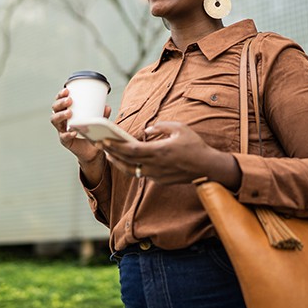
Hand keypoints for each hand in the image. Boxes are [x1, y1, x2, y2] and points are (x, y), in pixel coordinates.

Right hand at [50, 88, 111, 163]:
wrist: (93, 149)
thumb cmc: (92, 132)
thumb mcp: (97, 120)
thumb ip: (102, 114)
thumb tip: (107, 107)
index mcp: (67, 112)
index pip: (59, 101)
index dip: (60, 95)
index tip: (67, 90)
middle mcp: (62, 120)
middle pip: (55, 109)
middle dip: (60, 103)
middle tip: (69, 100)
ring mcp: (62, 130)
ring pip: (55, 121)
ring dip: (61, 115)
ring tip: (69, 113)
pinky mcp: (65, 140)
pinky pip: (63, 136)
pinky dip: (68, 134)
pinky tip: (73, 132)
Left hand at [103, 121, 238, 186]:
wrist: (207, 168)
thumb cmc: (195, 146)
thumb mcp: (180, 128)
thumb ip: (161, 126)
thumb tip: (147, 130)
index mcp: (159, 151)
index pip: (131, 150)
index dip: (115, 146)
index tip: (104, 140)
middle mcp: (155, 165)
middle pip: (127, 161)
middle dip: (111, 152)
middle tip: (99, 144)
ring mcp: (156, 175)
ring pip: (131, 170)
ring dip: (117, 162)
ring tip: (108, 153)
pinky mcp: (159, 180)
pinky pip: (140, 173)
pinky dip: (130, 166)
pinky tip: (124, 159)